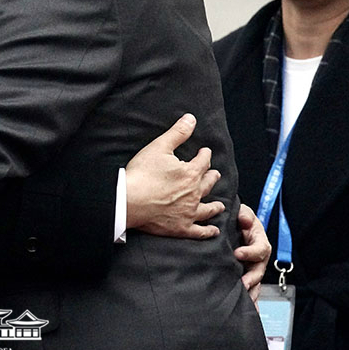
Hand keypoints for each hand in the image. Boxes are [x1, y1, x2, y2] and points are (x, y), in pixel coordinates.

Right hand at [125, 113, 223, 238]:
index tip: (205, 152)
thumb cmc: (142, 174)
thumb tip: (191, 118)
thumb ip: (178, 133)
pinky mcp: (181, 228)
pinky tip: (213, 230)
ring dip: (216, 206)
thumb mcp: (159, 147)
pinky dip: (209, 231)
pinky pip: (200, 231)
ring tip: (220, 205)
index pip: (203, 161)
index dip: (205, 155)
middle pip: (209, 183)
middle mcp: (194, 193)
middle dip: (212, 177)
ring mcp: (189, 212)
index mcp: (191, 173)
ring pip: (208, 209)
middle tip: (215, 174)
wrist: (128, 201)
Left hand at [233, 204, 270, 302]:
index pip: (260, 248)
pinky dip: (250, 300)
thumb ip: (244, 214)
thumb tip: (245, 220)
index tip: (238, 253)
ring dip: (251, 292)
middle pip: (259, 270)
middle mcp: (258, 257)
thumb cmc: (239, 218)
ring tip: (246, 302)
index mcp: (260, 240)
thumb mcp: (242, 212)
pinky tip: (250, 312)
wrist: (232, 225)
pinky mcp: (245, 276)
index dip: (250, 252)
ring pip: (255, 283)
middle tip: (243, 284)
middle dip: (252, 278)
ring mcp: (252, 268)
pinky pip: (249, 289)